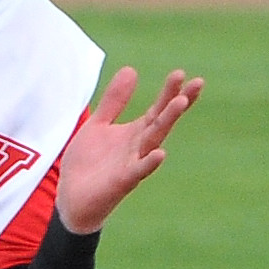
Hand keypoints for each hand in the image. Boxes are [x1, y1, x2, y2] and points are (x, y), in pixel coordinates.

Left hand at [56, 65, 202, 234]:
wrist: (71, 199)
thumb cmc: (88, 163)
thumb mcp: (99, 125)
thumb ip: (114, 101)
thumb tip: (131, 70)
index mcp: (135, 132)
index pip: (157, 109)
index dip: (169, 92)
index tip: (181, 73)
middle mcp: (139, 146)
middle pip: (162, 121)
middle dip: (177, 102)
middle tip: (196, 83)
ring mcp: (132, 164)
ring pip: (154, 141)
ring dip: (168, 121)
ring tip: (181, 102)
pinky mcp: (122, 182)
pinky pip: (138, 171)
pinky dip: (149, 163)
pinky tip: (161, 154)